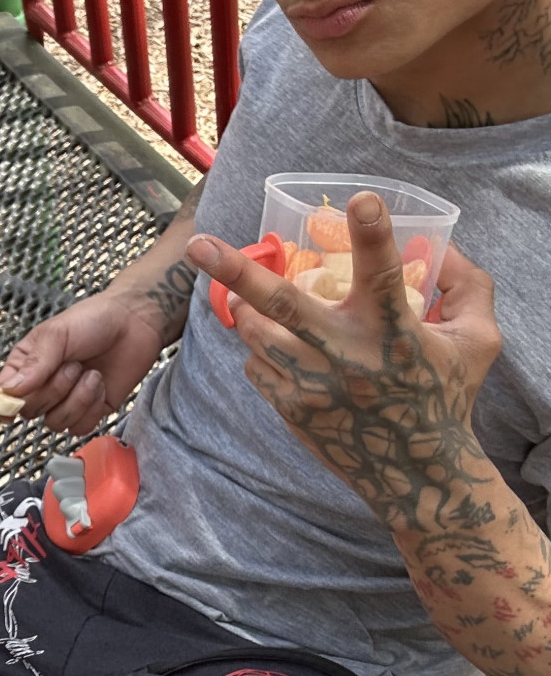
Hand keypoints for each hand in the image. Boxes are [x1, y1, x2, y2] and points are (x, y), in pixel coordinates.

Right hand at [0, 287, 170, 433]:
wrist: (135, 323)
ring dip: (77, 398)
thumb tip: (10, 390)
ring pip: (56, 423)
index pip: (3, 395)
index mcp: (26, 365)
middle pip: (31, 411)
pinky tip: (100, 385)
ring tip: (90, 373)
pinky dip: (92, 408)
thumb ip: (34, 363)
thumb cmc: (93, 320)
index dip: (6, 403)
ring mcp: (66, 401)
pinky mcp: (89, 412)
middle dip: (55, 390)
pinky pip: (80, 427)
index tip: (14, 402)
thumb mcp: (57, 334)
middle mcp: (43, 386)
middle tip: (73, 365)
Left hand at [187, 194, 502, 530]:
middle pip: (284, 305)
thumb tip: (450, 248)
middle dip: (237, 270)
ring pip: (257, 334)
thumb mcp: (477, 341)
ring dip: (245, 309)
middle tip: (198, 244)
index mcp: (396, 331)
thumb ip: (469, 289)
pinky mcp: (294, 410)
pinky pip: (257, 367)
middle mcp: (349, 356)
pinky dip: (261, 351)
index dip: (374, 235)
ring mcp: (314, 387)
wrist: (419, 476)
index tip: (361, 199)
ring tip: (241, 297)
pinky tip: (280, 350)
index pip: (385, 274)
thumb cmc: (449, 396)